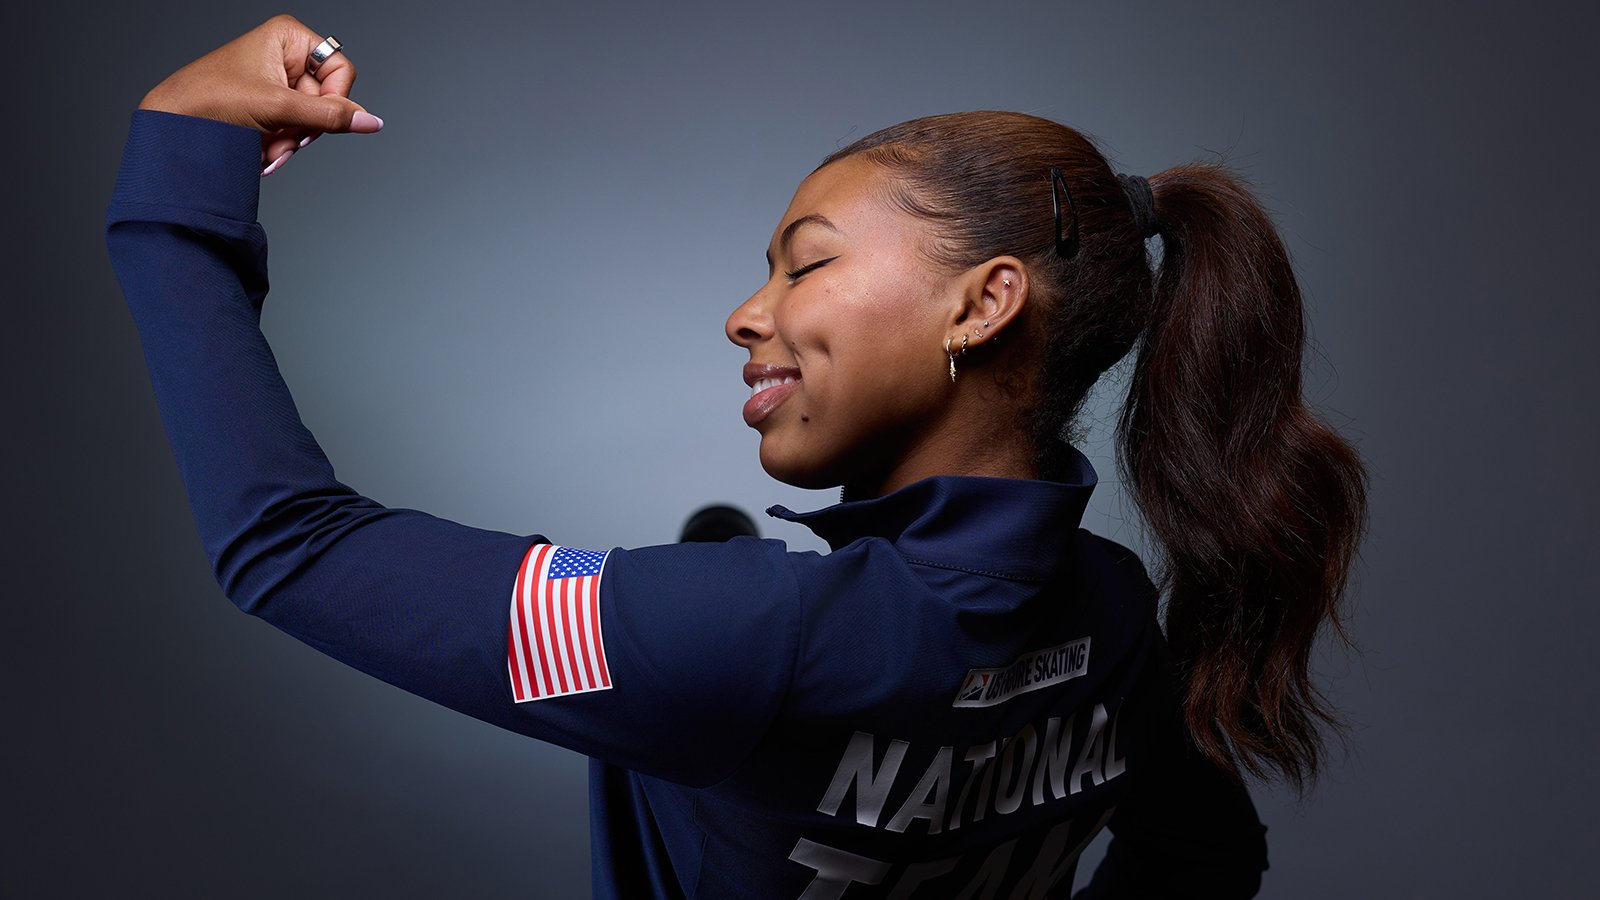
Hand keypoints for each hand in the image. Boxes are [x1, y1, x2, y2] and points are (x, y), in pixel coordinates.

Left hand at [138, 14, 382, 175]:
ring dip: (291, 140)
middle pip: (327, 99)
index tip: (311, 119)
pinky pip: (293, 129)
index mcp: (288, 37)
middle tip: (282, 136)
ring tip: (265, 146)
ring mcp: (277, 82)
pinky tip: (261, 150)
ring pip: (311, 120)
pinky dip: (281, 144)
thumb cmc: (211, 100)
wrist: (172, 125)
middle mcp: (285, 55)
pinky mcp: (268, 106)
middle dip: (305, 126)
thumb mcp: (278, 108)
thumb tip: (372, 121)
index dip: (334, 100)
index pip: (341, 71)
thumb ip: (330, 116)